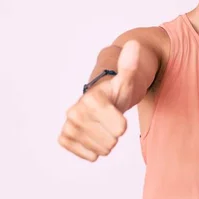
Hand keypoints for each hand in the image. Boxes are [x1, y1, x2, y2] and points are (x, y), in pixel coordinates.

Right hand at [58, 40, 141, 160]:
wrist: (103, 98)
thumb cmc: (119, 90)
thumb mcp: (128, 79)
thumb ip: (130, 65)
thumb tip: (134, 43)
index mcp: (92, 99)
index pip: (120, 129)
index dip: (123, 124)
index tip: (117, 112)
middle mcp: (75, 111)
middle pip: (111, 143)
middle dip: (115, 133)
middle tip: (111, 119)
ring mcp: (68, 125)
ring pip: (100, 150)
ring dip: (106, 141)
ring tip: (103, 125)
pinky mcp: (64, 137)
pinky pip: (87, 155)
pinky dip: (94, 150)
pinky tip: (94, 136)